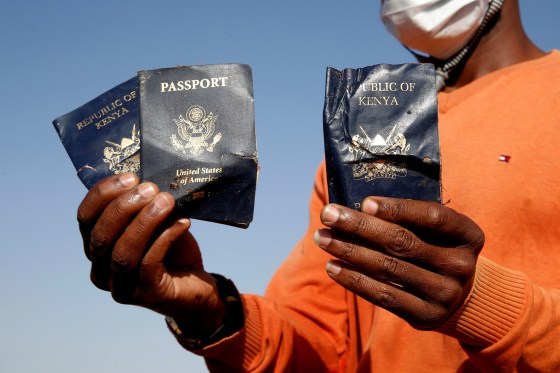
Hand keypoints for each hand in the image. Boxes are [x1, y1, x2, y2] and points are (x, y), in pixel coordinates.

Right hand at [77, 173, 224, 336]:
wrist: (196, 286)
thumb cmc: (172, 250)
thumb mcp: (155, 222)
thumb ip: (145, 205)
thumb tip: (148, 179)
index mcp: (95, 248)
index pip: (85, 218)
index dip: (102, 195)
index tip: (129, 177)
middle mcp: (101, 270)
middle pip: (101, 236)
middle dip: (123, 207)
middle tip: (151, 188)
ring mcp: (121, 287)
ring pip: (123, 252)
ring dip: (145, 222)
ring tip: (167, 201)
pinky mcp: (146, 295)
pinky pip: (149, 263)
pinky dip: (166, 238)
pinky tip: (183, 222)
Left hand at [314, 197, 484, 329]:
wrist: (461, 295)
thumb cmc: (436, 248)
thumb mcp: (436, 230)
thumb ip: (409, 217)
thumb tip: (358, 207)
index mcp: (468, 235)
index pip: (432, 217)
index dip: (398, 209)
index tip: (365, 202)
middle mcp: (460, 265)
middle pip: (402, 242)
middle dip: (359, 226)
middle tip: (328, 214)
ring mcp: (444, 294)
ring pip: (387, 268)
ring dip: (348, 251)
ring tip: (322, 238)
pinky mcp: (425, 315)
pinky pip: (383, 296)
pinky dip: (354, 280)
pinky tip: (332, 266)